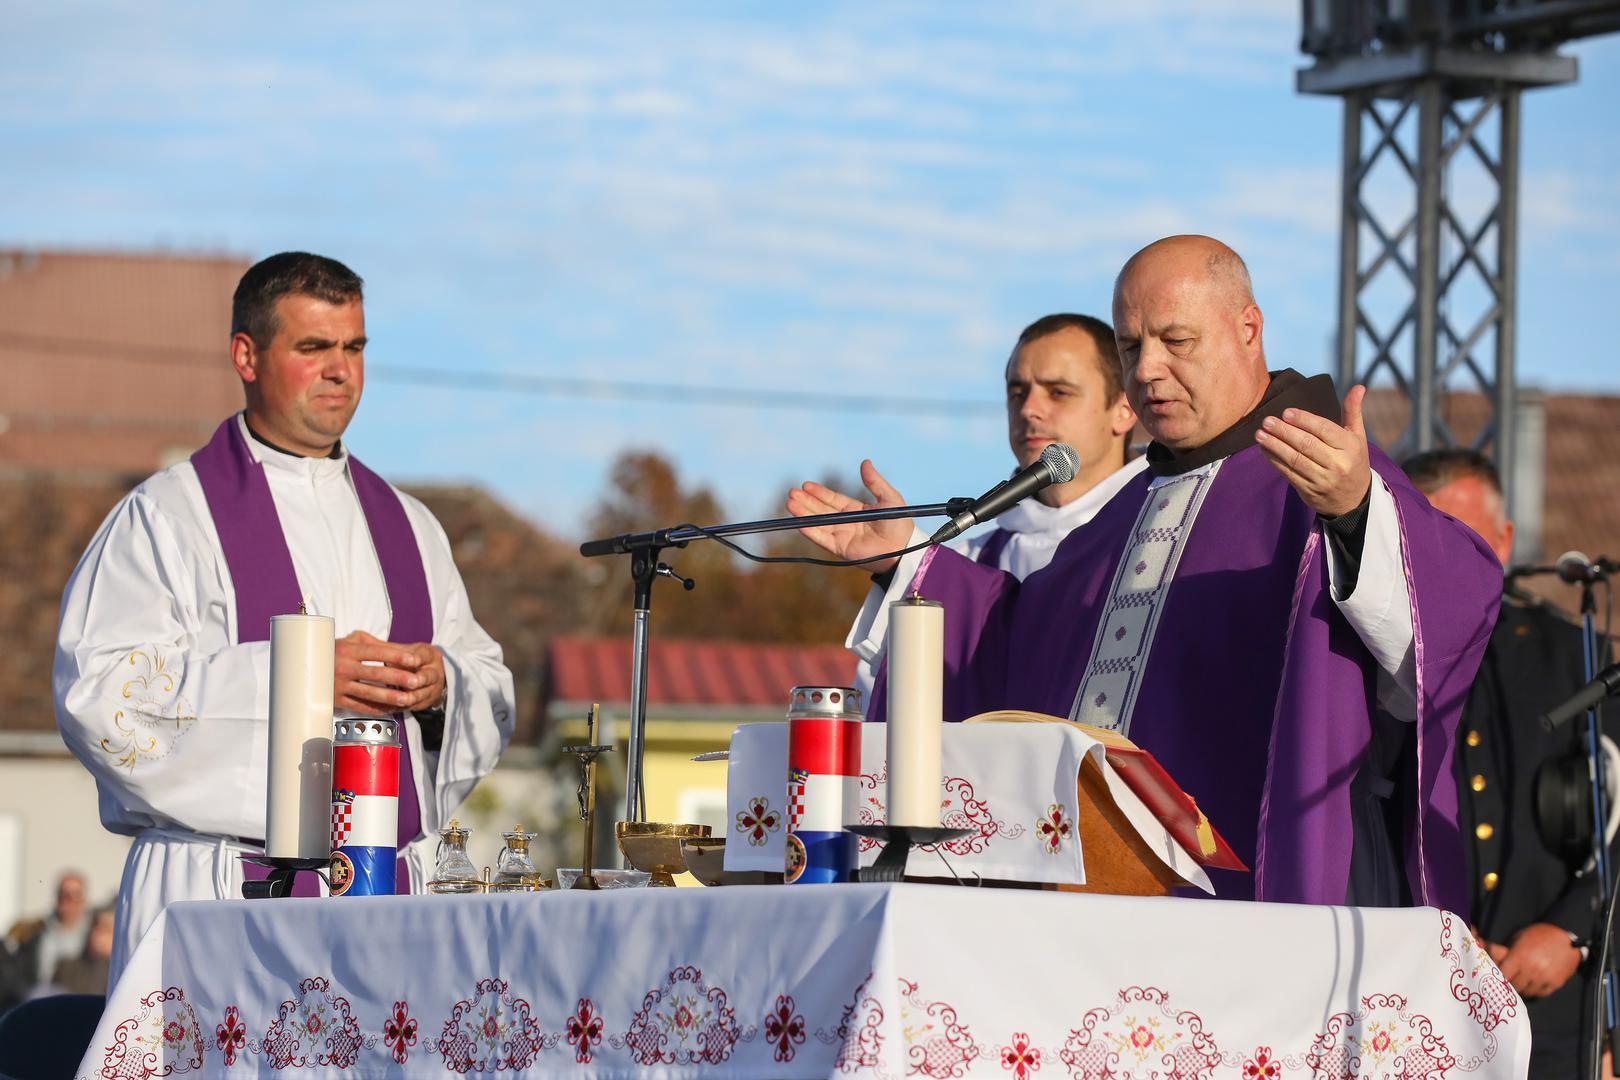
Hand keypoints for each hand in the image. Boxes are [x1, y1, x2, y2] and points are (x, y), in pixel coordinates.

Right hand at [335, 631, 445, 715]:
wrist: (302, 667)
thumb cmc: (332, 651)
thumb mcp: (348, 640)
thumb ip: (370, 643)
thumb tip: (396, 649)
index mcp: (348, 650)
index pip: (377, 653)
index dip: (396, 656)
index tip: (414, 661)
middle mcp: (343, 667)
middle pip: (376, 674)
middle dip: (398, 678)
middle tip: (416, 682)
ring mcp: (339, 686)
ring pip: (368, 693)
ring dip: (390, 697)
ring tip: (407, 699)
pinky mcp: (335, 700)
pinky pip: (359, 706)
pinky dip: (376, 709)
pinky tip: (390, 709)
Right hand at [787, 460, 911, 574]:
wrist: (903, 548)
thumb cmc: (900, 523)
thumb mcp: (889, 497)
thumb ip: (874, 481)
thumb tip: (865, 463)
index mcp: (856, 510)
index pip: (833, 499)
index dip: (819, 493)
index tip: (806, 485)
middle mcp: (847, 522)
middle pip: (822, 510)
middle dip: (806, 501)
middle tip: (791, 492)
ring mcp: (843, 535)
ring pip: (819, 522)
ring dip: (804, 514)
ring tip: (790, 503)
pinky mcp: (841, 549)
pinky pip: (823, 539)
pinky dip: (811, 531)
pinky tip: (799, 523)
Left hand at [1255, 383, 1371, 517]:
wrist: (1353, 499)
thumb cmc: (1353, 460)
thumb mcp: (1357, 437)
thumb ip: (1353, 411)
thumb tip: (1359, 386)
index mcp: (1350, 447)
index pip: (1325, 430)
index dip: (1304, 420)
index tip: (1286, 412)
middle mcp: (1337, 464)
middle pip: (1307, 445)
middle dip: (1284, 432)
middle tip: (1267, 421)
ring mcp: (1323, 480)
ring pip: (1295, 459)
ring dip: (1275, 446)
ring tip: (1260, 434)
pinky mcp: (1309, 491)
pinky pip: (1289, 474)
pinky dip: (1274, 461)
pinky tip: (1264, 449)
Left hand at [1498, 922, 1581, 997]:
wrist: (1567, 938)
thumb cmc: (1539, 935)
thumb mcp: (1518, 938)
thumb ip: (1504, 950)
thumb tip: (1488, 953)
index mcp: (1519, 956)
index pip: (1502, 974)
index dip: (1497, 976)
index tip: (1496, 976)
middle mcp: (1531, 969)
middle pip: (1514, 985)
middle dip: (1509, 983)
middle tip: (1508, 981)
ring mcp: (1544, 977)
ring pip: (1527, 992)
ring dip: (1522, 988)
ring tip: (1520, 983)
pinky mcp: (1556, 983)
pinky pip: (1541, 993)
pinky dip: (1535, 990)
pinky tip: (1532, 984)